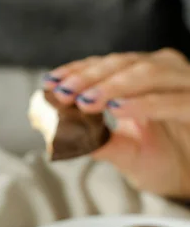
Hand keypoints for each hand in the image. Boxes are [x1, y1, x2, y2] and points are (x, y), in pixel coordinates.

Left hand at [45, 48, 189, 198]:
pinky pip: (170, 100)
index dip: (78, 70)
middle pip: (124, 64)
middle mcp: (166, 74)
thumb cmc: (163, 162)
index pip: (107, 65)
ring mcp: (185, 86)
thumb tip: (54, 133)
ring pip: (147, 74)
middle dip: (89, 77)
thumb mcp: (123, 152)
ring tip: (86, 101)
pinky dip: (143, 104)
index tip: (50, 82)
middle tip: (63, 92)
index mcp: (144, 77)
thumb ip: (95, 139)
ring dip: (113, 86)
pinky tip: (118, 109)